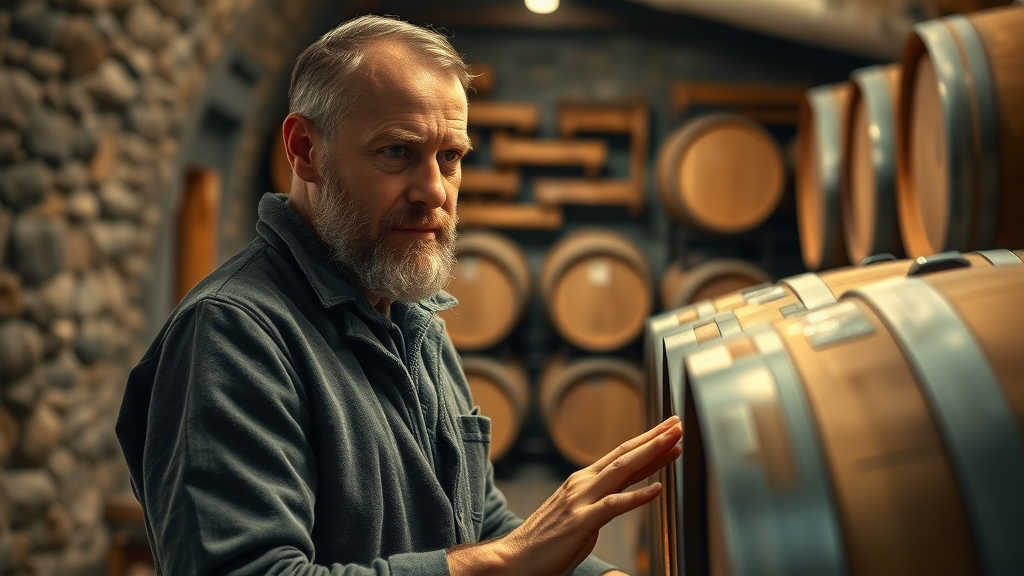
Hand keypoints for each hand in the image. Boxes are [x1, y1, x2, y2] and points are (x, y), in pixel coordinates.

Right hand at [447, 415, 681, 575]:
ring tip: (673, 443)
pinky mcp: (581, 521)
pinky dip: (638, 496)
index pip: (621, 455)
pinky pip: (614, 505)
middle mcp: (582, 484)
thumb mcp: (579, 513)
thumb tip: (625, 493)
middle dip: (654, 438)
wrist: (514, 558)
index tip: (668, 432)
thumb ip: (601, 500)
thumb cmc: (546, 541)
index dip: (647, 442)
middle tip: (677, 424)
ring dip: (651, 454)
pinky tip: (657, 489)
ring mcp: (581, 500)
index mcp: (582, 481)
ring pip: (623, 470)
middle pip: (625, 454)